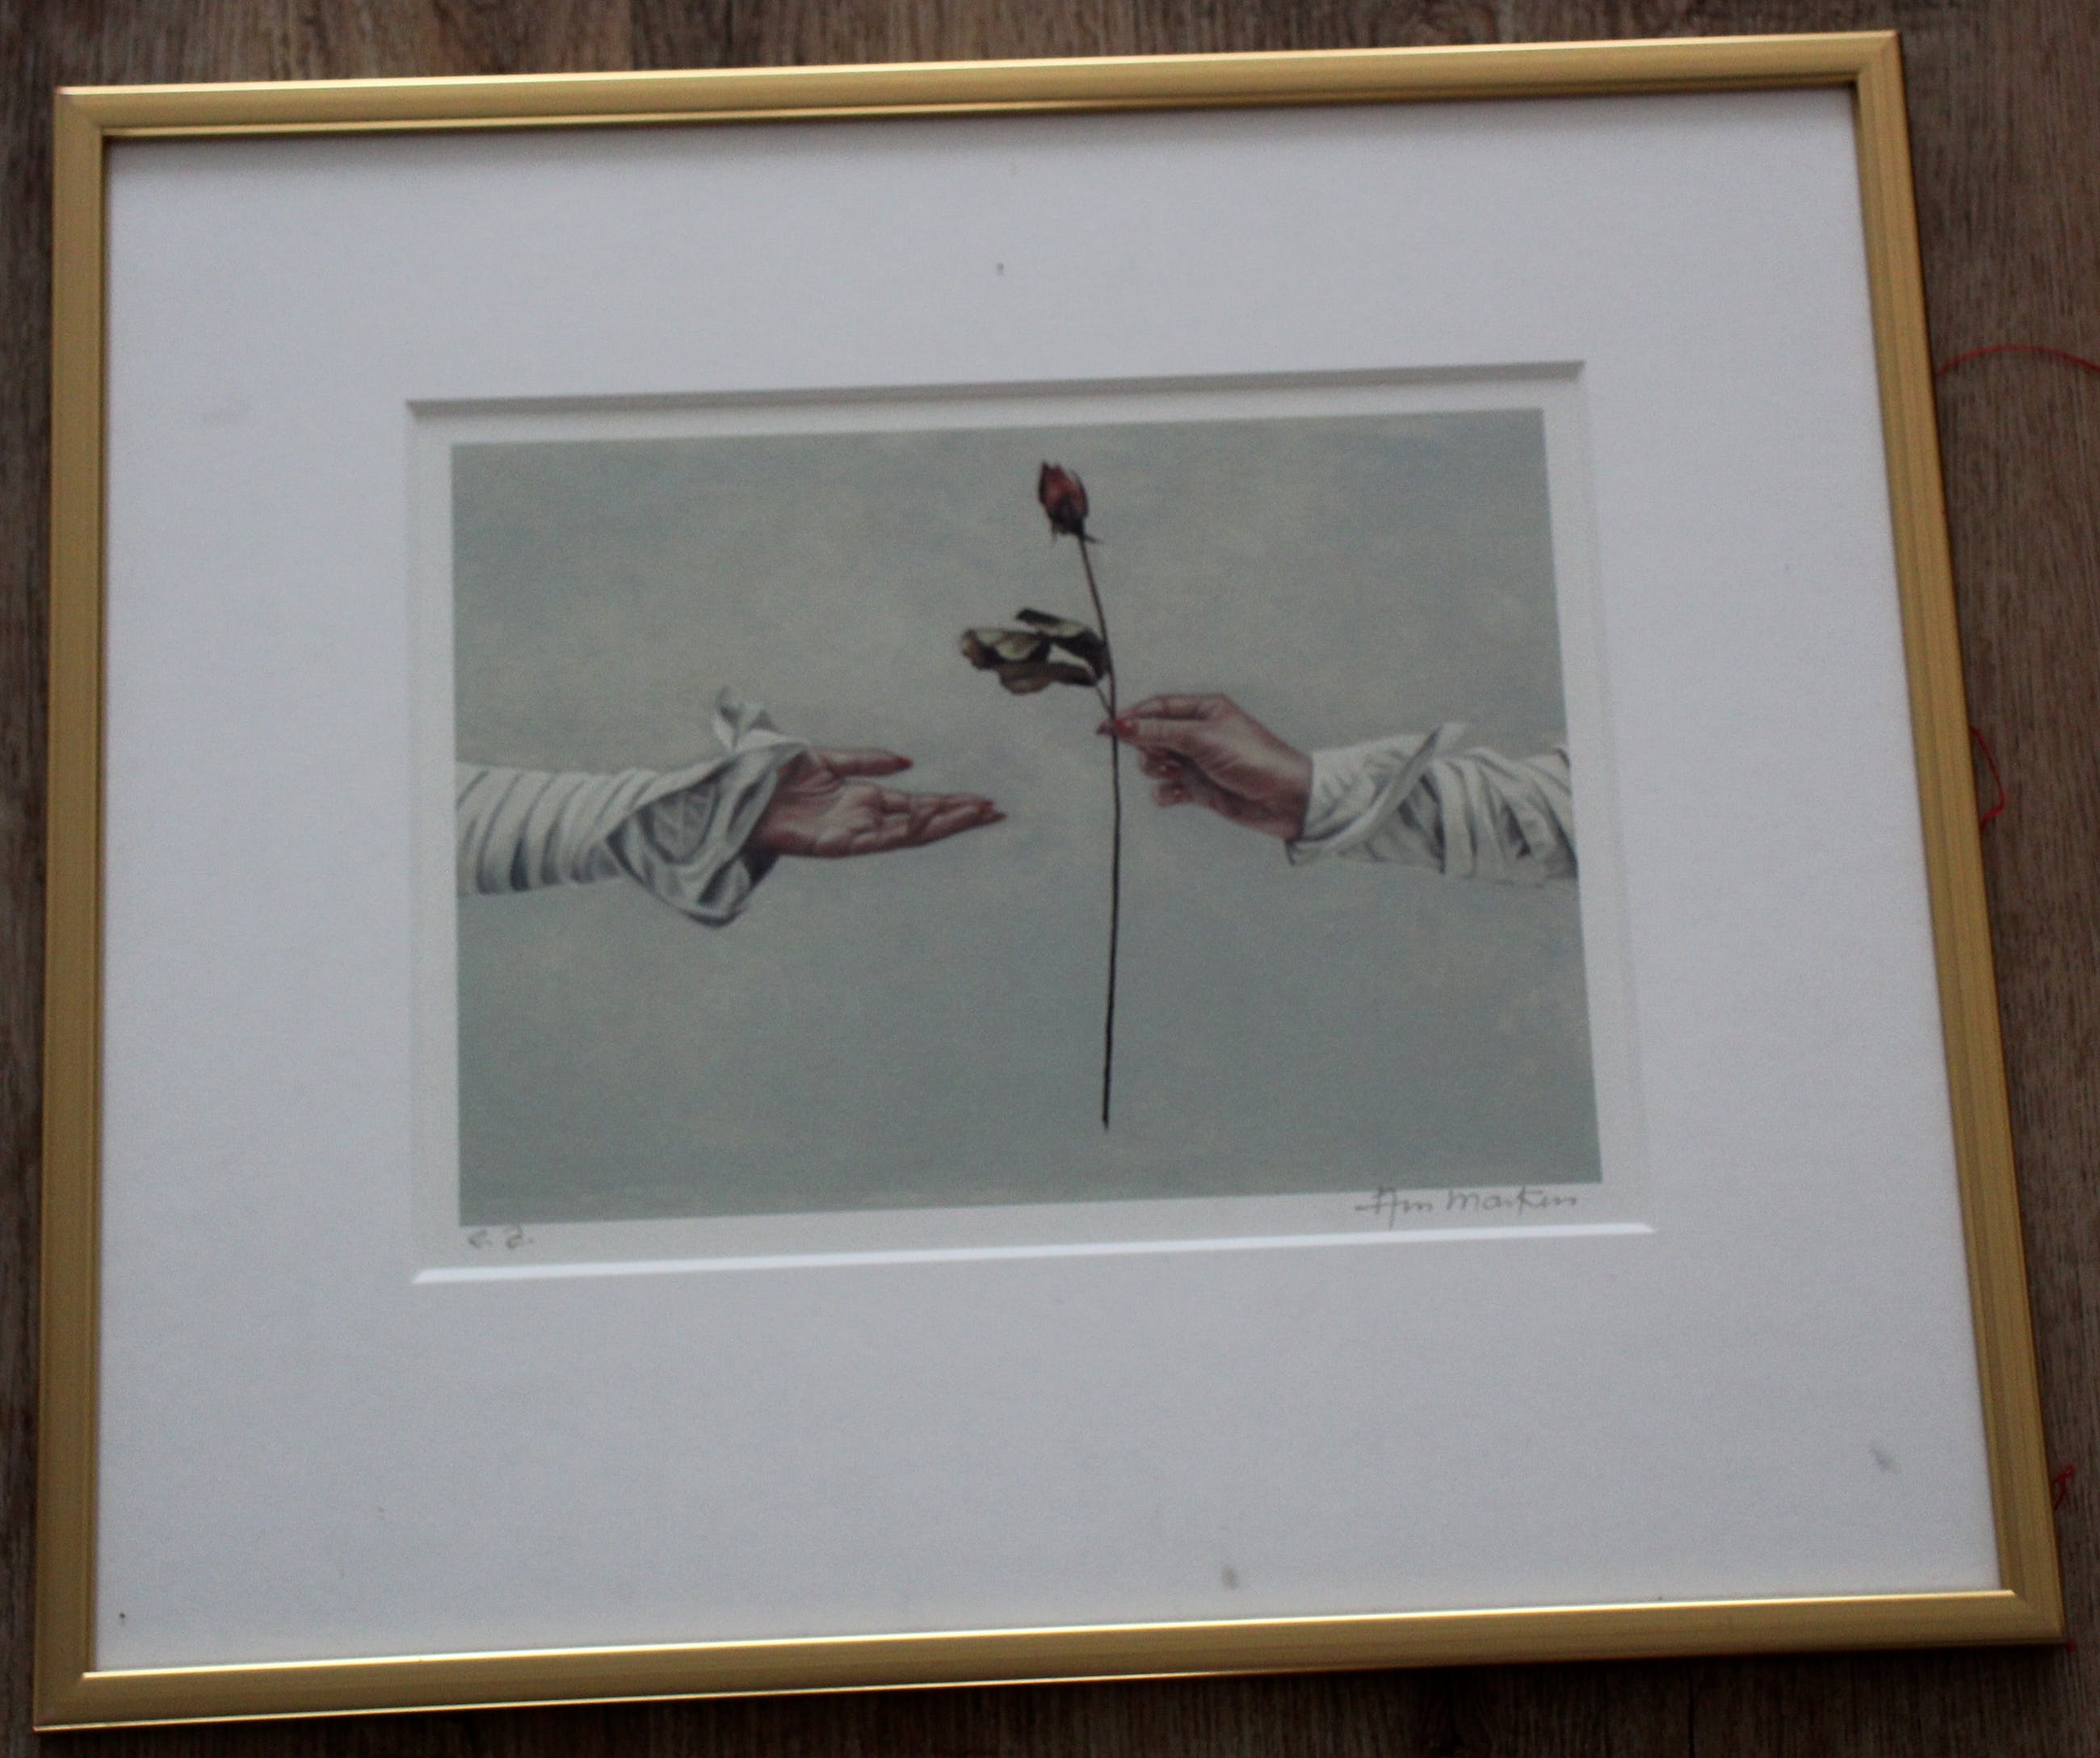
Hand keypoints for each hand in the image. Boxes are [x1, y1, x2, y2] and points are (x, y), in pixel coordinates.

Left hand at [751, 749, 1002, 858]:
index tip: (982, 801)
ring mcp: (854, 832)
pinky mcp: (837, 843)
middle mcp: (865, 818)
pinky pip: (880, 838)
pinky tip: (931, 820)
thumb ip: (865, 760)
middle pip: (922, 819)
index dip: (950, 802)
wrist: (739, 796)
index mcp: (864, 798)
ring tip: (976, 815)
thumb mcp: (826, 760)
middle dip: (958, 815)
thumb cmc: (775, 779)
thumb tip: (906, 761)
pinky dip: (907, 829)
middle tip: (995, 812)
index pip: (918, 802)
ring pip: (909, 831)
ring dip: (943, 823)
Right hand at [1104, 695, 1312, 840]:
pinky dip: (1165, 794)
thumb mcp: (1202, 738)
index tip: (1104, 730)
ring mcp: (1198, 762)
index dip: (1131, 717)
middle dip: (1149, 747)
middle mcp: (1199, 733)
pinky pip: (1166, 790)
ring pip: (1156, 763)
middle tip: (1165, 757)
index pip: (1157, 708)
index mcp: (1204, 709)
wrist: (1285, 800)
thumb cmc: (1253, 759)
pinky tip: (1176, 795)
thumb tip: (1120, 723)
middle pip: (1151, 735)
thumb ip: (1158, 731)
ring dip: (1158, 771)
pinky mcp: (1199, 789)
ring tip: (1177, 776)